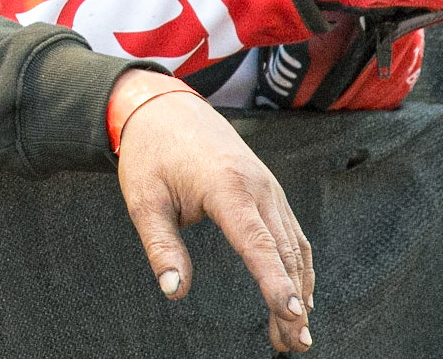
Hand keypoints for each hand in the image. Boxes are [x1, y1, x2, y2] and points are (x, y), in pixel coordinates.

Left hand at [113, 74, 314, 351]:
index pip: (257, 242)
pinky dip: (298, 267)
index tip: (292, 314)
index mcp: (227, 187)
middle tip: (294, 345)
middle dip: (293, 301)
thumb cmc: (151, 153)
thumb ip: (160, 246)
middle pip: (283, 252)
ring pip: (294, 246)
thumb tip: (174, 290)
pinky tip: (299, 295)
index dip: (274, 281)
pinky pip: (291, 233)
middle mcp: (258, 187)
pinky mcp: (269, 190)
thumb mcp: (143, 199)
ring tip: (295, 335)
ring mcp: (268, 187)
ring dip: (299, 290)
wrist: (165, 107)